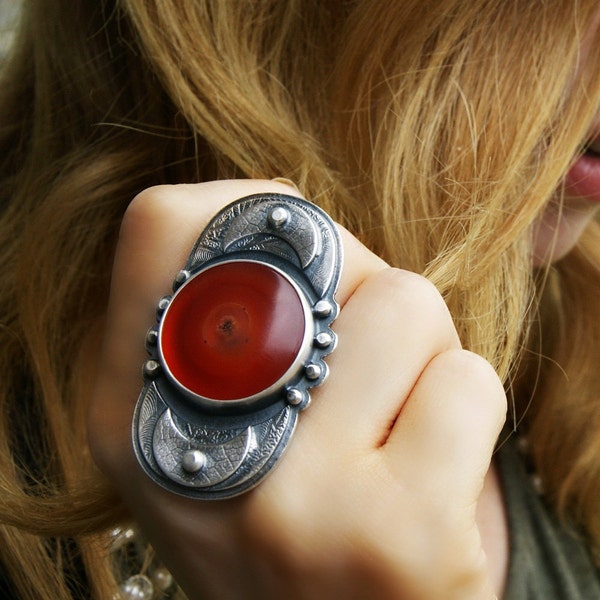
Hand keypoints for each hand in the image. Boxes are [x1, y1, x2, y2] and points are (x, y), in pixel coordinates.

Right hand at [88, 180, 506, 599]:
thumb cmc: (285, 521)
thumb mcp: (210, 424)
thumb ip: (227, 318)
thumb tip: (285, 214)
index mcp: (132, 411)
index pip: (164, 221)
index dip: (248, 214)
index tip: (292, 261)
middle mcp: (198, 452)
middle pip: (311, 250)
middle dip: (355, 288)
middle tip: (351, 371)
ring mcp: (298, 502)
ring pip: (407, 302)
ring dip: (420, 354)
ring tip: (393, 426)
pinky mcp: (398, 538)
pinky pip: (468, 380)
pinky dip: (465, 409)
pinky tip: (428, 471)